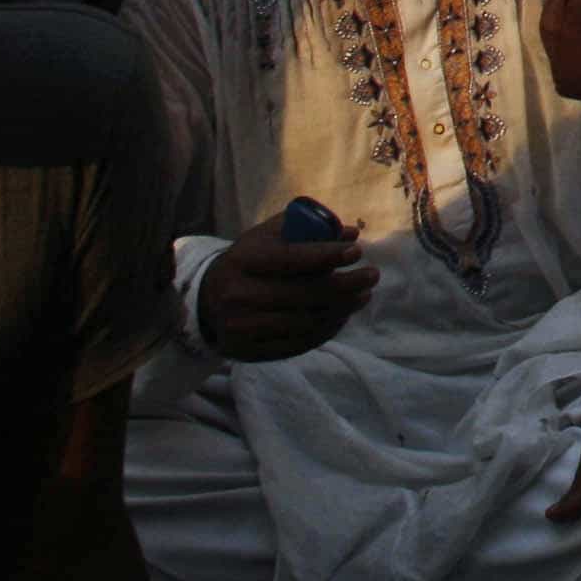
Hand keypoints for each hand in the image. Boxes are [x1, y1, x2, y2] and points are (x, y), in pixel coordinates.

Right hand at [200, 209, 377, 359]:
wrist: (208, 301)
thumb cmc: (251, 261)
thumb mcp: (269, 237)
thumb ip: (307, 229)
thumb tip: (351, 233)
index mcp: (243, 260)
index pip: (291, 258)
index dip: (327, 255)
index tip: (357, 250)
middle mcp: (238, 295)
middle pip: (304, 294)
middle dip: (346, 284)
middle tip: (372, 275)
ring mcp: (242, 328)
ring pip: (306, 321)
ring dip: (342, 309)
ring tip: (363, 295)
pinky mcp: (250, 351)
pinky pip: (298, 343)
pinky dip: (327, 330)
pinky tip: (343, 316)